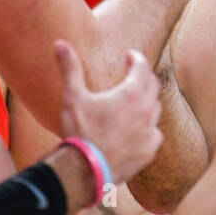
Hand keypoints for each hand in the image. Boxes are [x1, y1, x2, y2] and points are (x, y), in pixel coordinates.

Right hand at [55, 38, 161, 184]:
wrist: (86, 171)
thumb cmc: (80, 131)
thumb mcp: (73, 97)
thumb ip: (70, 68)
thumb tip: (60, 43)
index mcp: (132, 94)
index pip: (143, 67)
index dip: (137, 59)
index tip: (130, 56)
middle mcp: (147, 111)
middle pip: (153, 86)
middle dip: (144, 77)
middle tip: (134, 75)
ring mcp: (150, 132)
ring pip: (155, 110)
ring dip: (147, 102)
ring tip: (136, 101)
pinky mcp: (149, 151)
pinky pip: (155, 133)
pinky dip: (148, 127)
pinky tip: (138, 129)